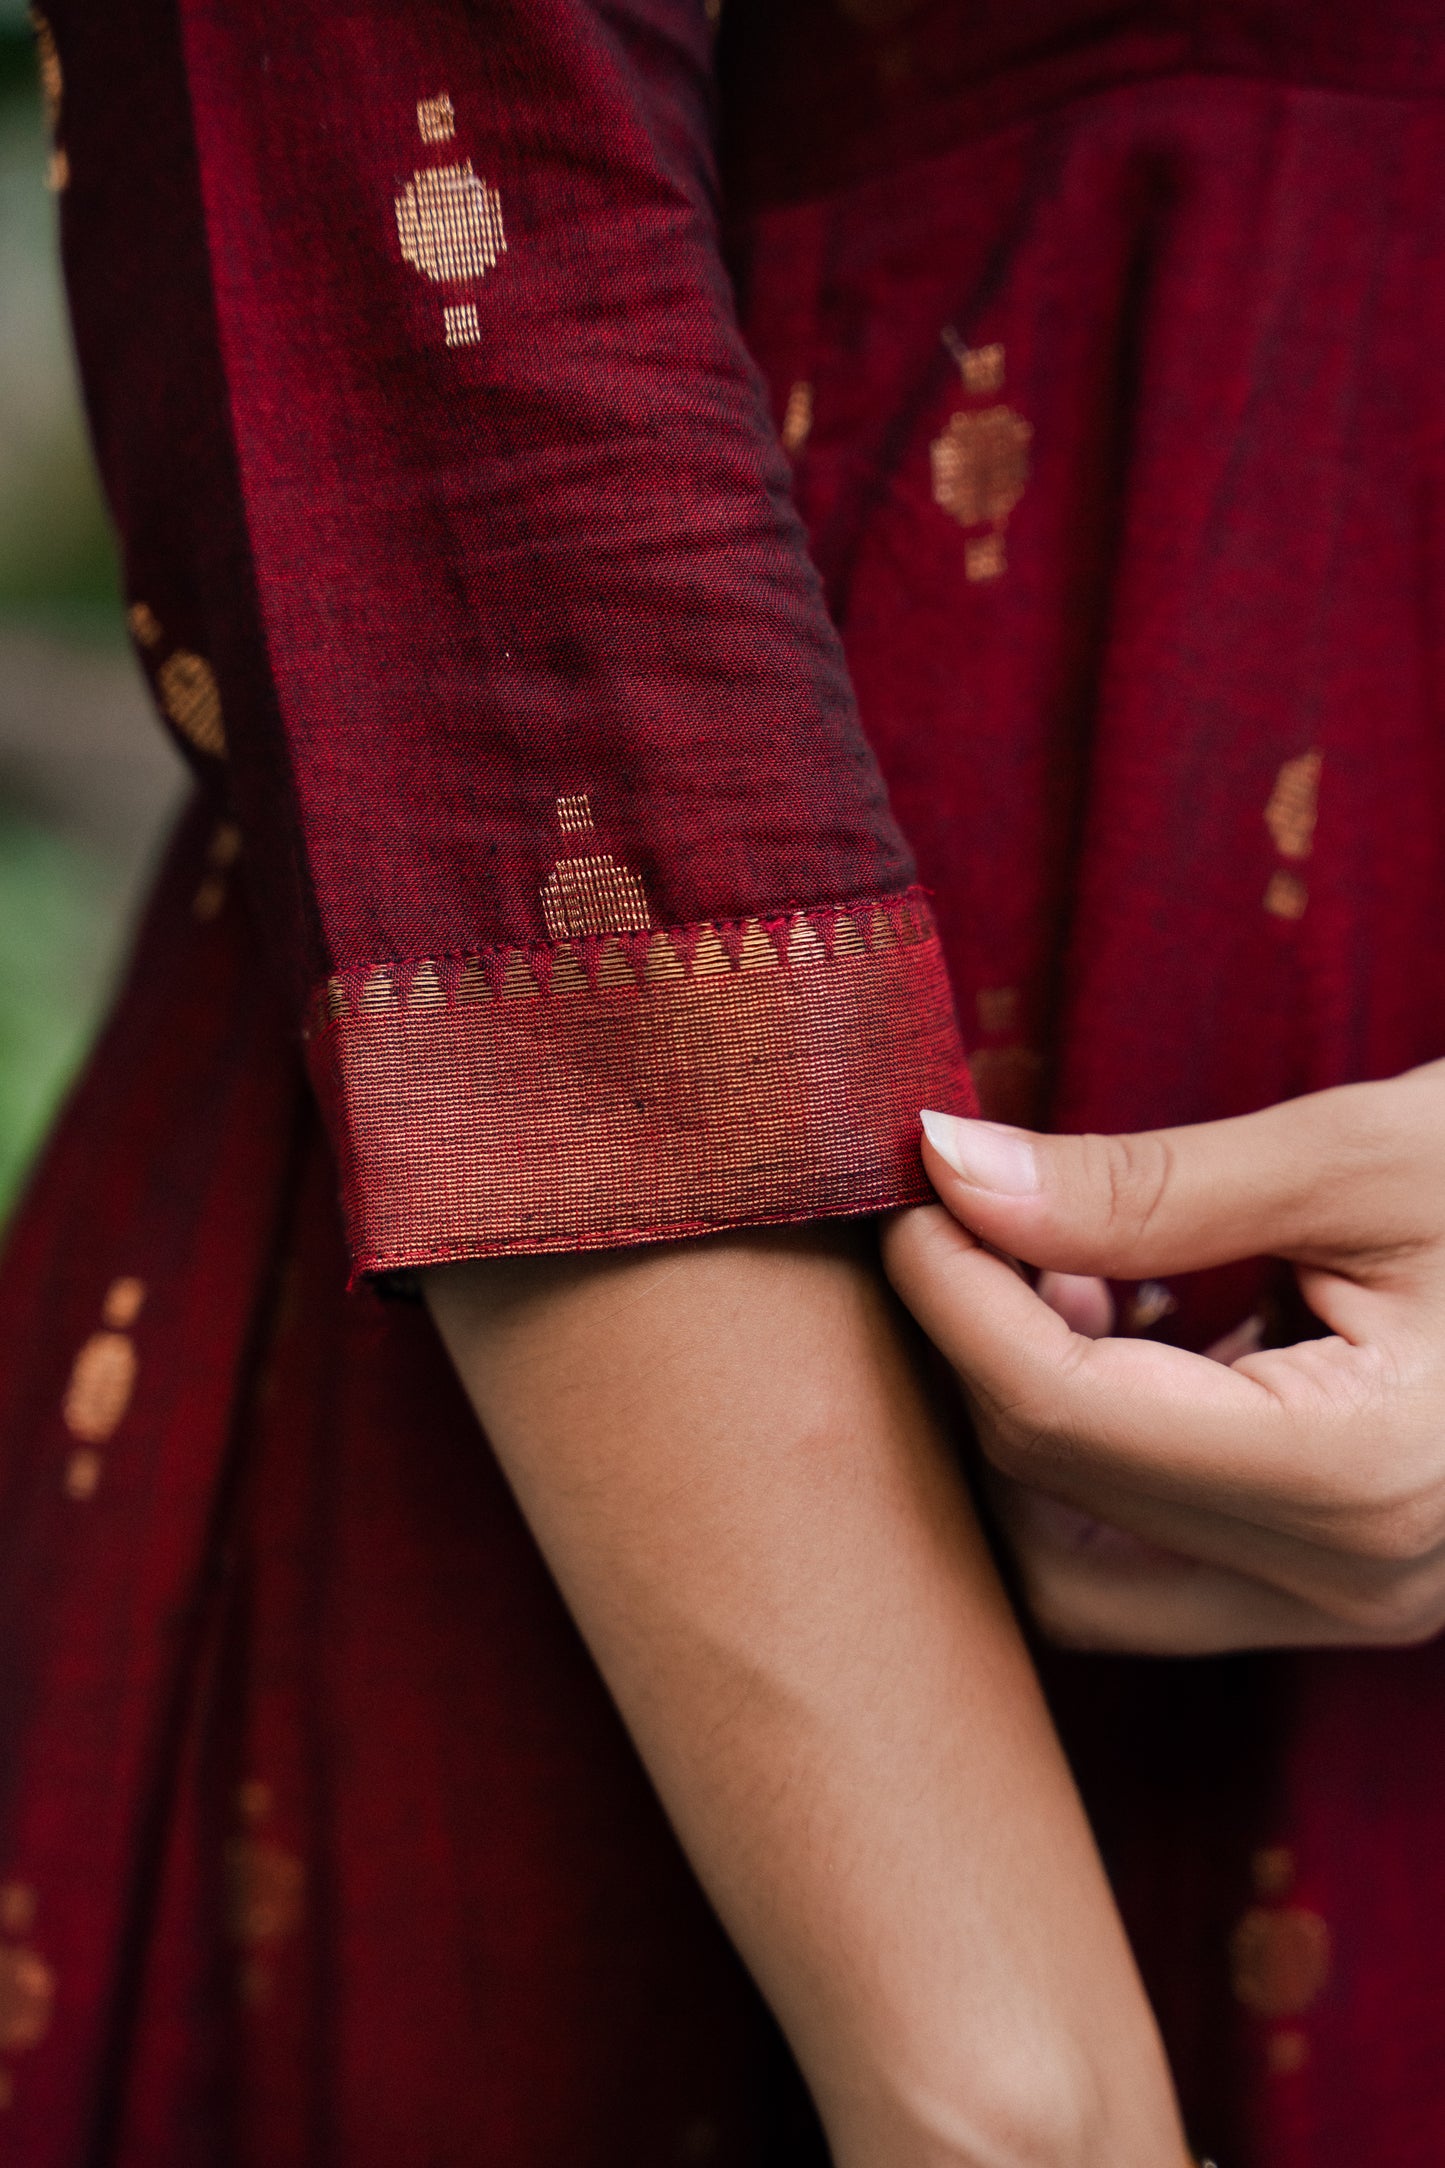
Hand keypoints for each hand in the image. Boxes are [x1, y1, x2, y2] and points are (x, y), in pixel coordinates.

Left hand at [881, 1061, 1444, 1655]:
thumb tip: (948, 1168)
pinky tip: (1140, 1321)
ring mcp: (1353, 1604)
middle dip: (981, 1354)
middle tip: (986, 1214)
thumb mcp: (1360, 1153)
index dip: (950, 1296)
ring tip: (1080, 1271)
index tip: (913, 1191)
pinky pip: (1151, 1561)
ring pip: (1080, 1568)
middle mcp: (1352, 1579)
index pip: (1057, 1417)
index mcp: (1360, 1472)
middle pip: (1051, 1498)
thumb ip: (1143, 1183)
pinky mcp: (1343, 1585)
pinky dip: (1102, 1451)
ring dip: (1034, 1421)